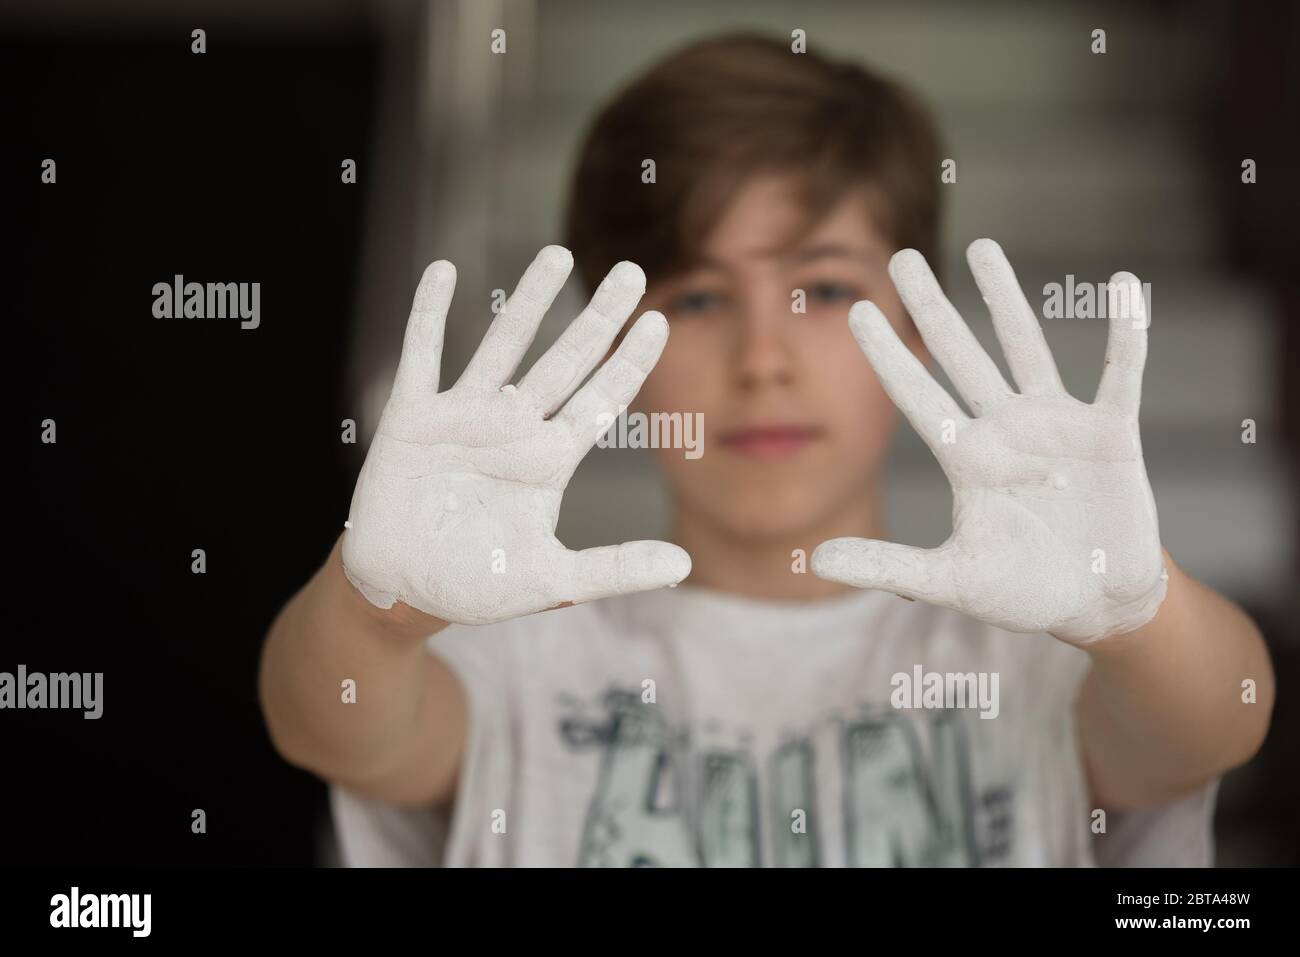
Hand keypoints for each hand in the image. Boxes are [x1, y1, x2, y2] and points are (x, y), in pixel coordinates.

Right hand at [341, 246, 690, 625]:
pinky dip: (428, 315)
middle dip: (597, 318)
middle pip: (564, 361)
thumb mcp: (552, 579)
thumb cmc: (475, 583)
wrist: (400, 591)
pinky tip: (443, 271)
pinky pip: (421, 357)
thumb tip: (685, 565)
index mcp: (548, 460)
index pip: (599, 399)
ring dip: (527, 302)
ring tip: (555, 254)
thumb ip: (616, 568)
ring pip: (501, 346)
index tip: (659, 320)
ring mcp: (462, 418)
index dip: (629, 362)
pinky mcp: (411, 419)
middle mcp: (512, 428)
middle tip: (630, 270)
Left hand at [812, 239, 1165, 643]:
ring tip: (982, 247)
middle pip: (960, 355)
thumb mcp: (951, 580)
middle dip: (932, 307)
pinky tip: (1121, 286)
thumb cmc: (1024, 590)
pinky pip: (1120, 375)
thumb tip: (812, 561)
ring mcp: (1055, 425)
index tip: (854, 310)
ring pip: (1025, 347)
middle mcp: (1003, 429)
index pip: (915, 395)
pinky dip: (1125, 335)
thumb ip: (886, 567)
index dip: (887, 354)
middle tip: (902, 257)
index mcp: (964, 458)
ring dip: (1006, 298)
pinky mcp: (1110, 433)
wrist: (1097, 605)